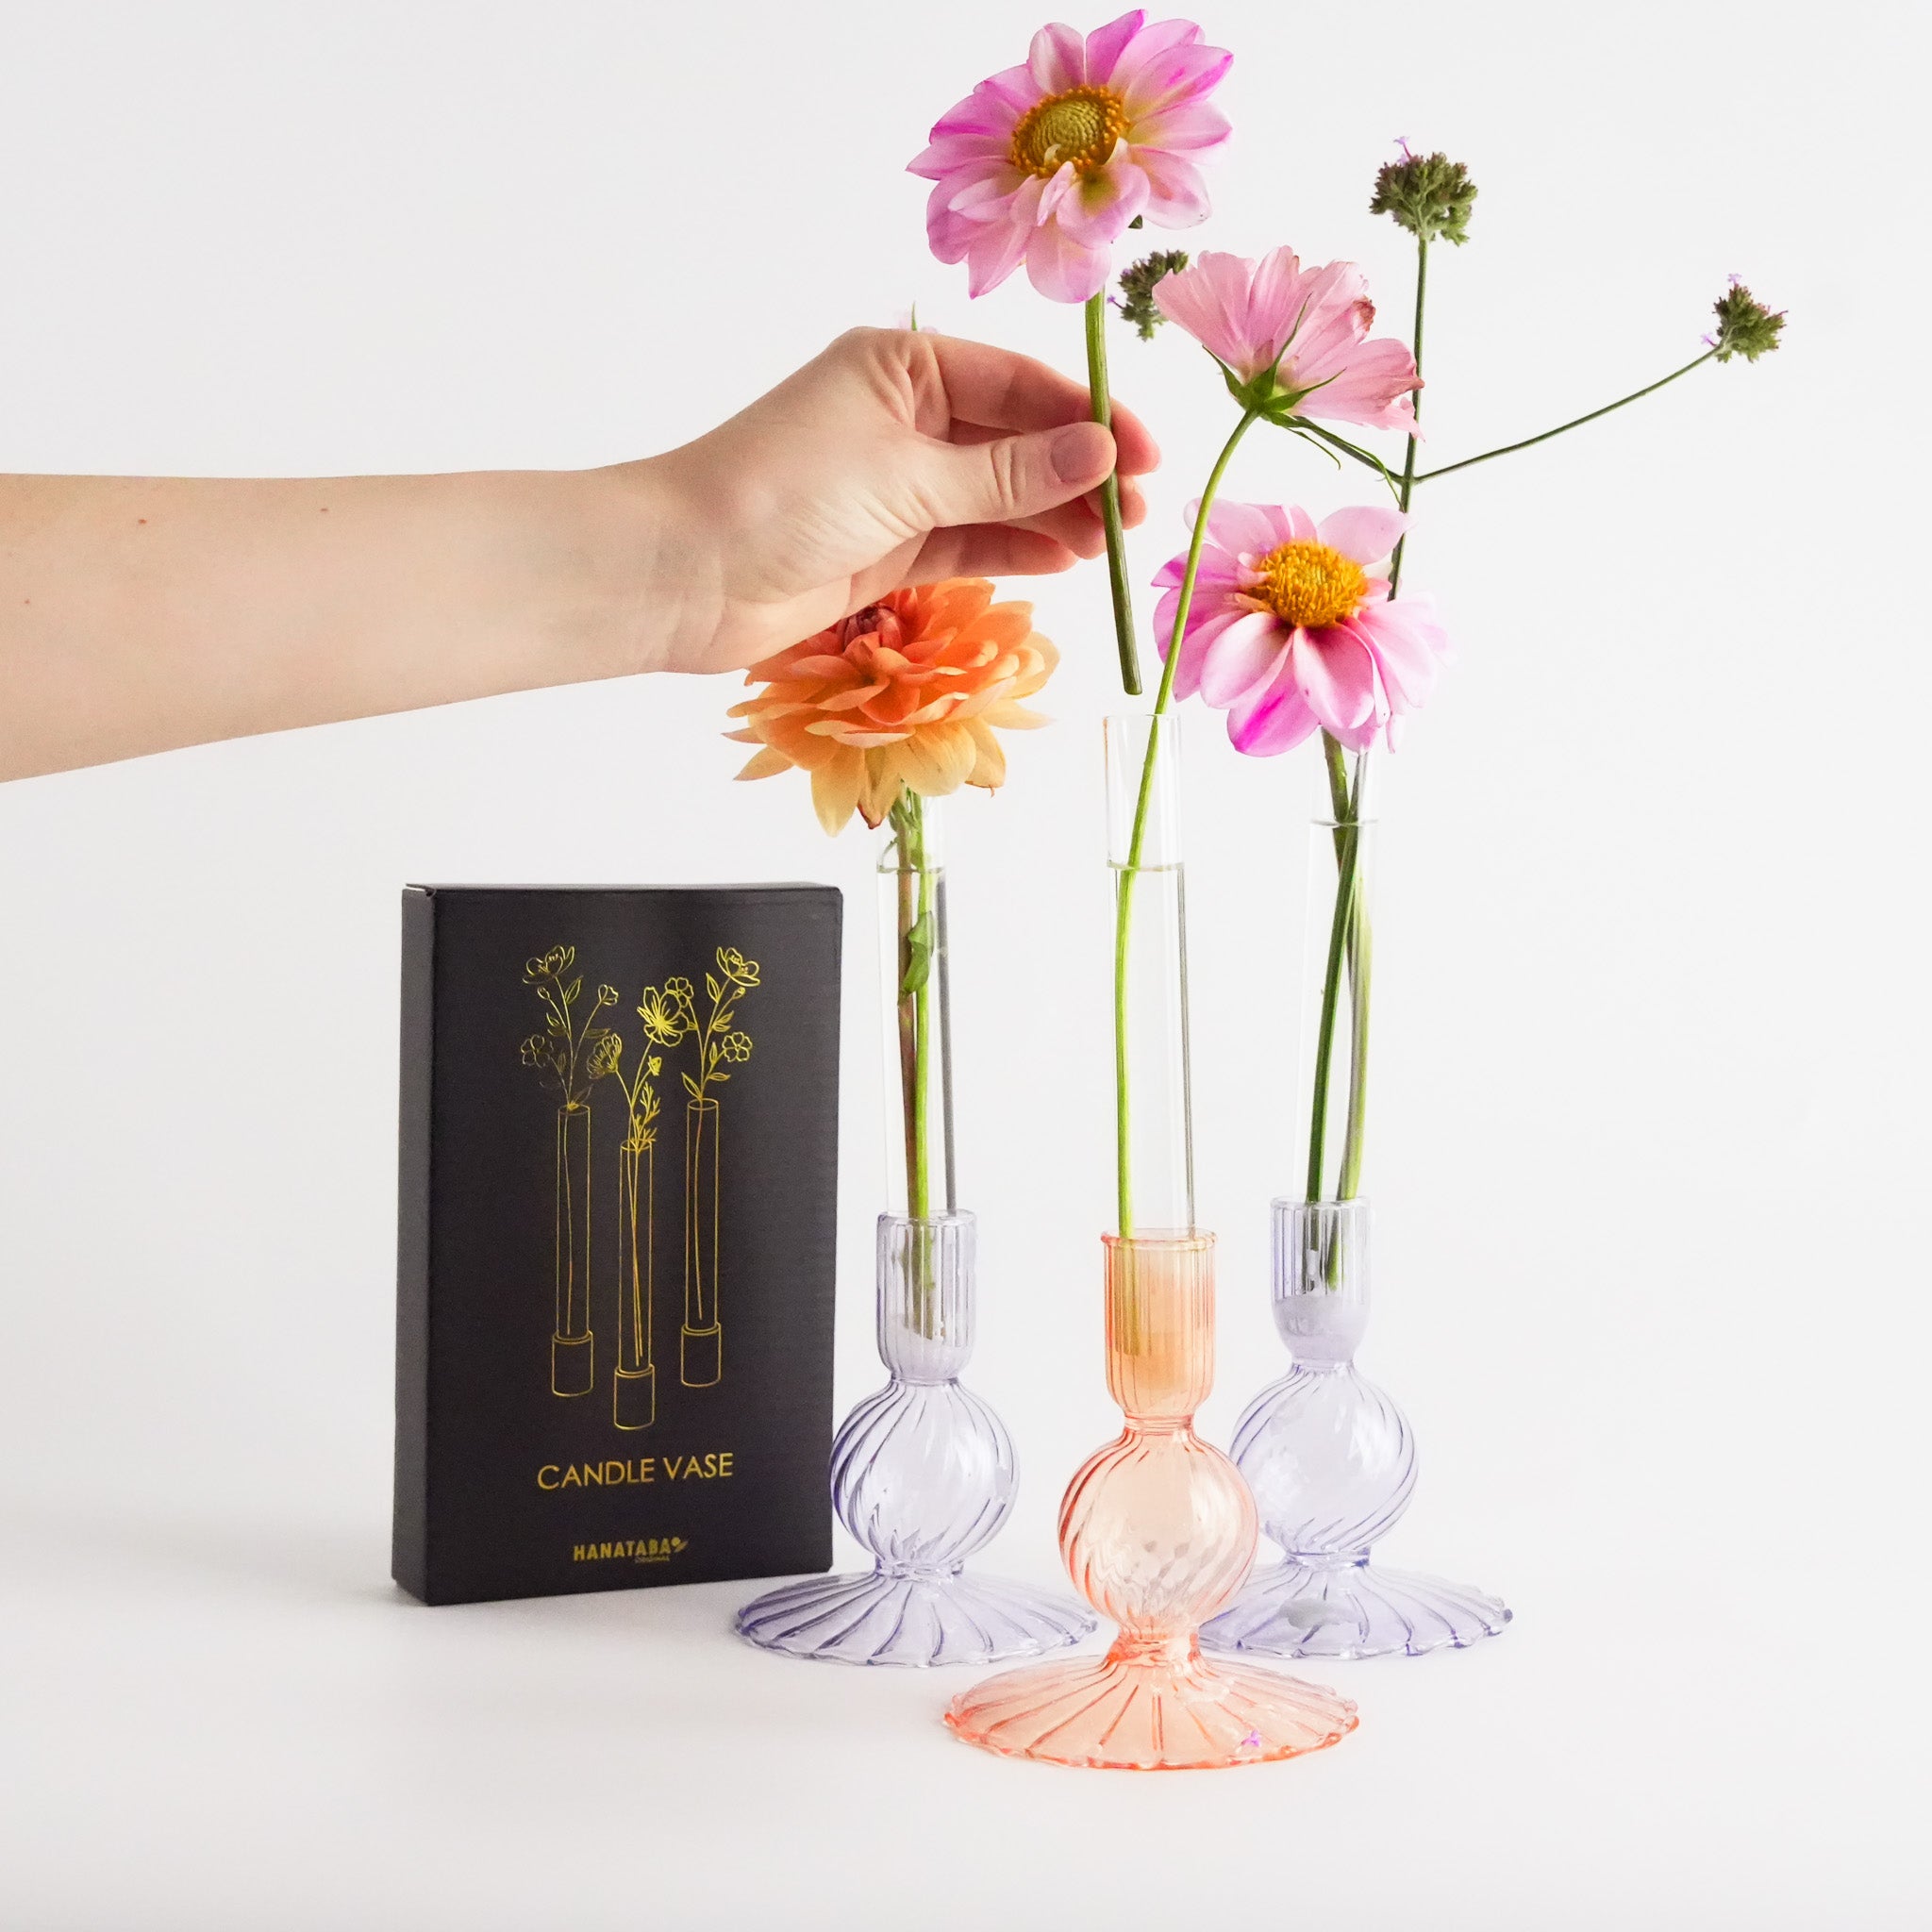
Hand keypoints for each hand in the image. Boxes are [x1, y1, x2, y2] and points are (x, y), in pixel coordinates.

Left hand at [638, 327, 1158, 674]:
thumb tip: (1102, 454)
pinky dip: (1014, 549)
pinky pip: (969, 540)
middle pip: (1014, 440)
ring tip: (1112, 542)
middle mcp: (902, 415)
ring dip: (1054, 516)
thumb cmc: (783, 496)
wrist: (685, 575)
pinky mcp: (888, 546)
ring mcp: (896, 484)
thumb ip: (1009, 476)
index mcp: (901, 365)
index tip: (1147, 455)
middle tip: (1141, 512)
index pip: (1017, 384)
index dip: (1087, 418)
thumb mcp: (909, 478)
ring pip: (997, 496)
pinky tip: (1065, 560)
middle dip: (1078, 473)